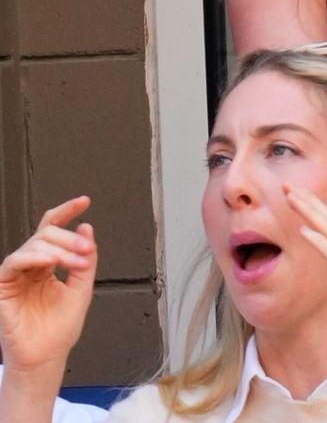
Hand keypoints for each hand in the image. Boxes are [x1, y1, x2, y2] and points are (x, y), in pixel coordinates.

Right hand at [0, 196, 95, 373]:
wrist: (47, 356)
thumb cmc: (60, 328)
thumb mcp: (82, 286)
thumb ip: (86, 257)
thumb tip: (86, 227)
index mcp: (47, 264)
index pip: (53, 229)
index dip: (67, 211)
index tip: (84, 201)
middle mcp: (31, 267)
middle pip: (46, 234)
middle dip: (70, 238)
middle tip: (86, 251)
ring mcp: (16, 275)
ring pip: (34, 244)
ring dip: (60, 248)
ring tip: (77, 261)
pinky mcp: (3, 287)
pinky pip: (15, 261)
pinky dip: (36, 256)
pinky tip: (51, 261)